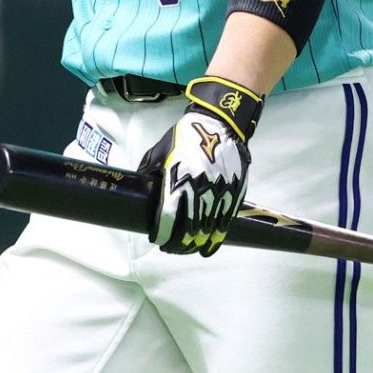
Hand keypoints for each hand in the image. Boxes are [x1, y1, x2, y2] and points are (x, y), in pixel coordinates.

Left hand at [138, 76, 262, 256]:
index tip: (157, 240)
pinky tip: (208, 247)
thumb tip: (138, 187)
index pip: (167, 218)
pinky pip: (225, 224)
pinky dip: (216, 239)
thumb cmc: (187, 135)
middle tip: (171, 248)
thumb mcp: (161, 149)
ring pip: (206, 230)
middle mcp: (198, 190)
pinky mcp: (233, 193)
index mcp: (177, 180)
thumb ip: (149, 170)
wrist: (220, 122)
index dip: (161, 234)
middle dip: (177, 245)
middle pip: (187, 230)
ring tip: (187, 249)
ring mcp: (218, 193)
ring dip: (195, 245)